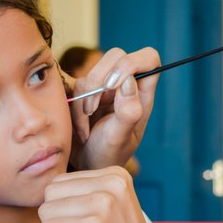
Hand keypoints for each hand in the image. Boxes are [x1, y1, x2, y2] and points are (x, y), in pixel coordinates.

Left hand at [38, 166, 187, 222]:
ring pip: (46, 213)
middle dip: (60, 219)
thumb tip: (46, 189)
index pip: (60, 182)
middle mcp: (112, 184)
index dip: (67, 209)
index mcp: (117, 175)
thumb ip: (84, 192)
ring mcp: (104, 205)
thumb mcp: (111, 208)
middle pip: (50, 194)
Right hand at [67, 47, 158, 170]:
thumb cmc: (109, 154)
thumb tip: (129, 82)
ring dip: (84, 101)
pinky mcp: (85, 92)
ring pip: (91, 73)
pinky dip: (73, 106)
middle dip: (99, 79)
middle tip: (92, 109)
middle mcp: (125, 86)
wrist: (86, 166)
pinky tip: (80, 128)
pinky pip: (75, 85)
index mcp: (142, 93)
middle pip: (116, 56)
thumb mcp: (119, 138)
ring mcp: (104, 87)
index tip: (114, 84)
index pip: (149, 59)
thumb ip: (128, 112)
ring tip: (86, 130)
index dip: (133, 62)